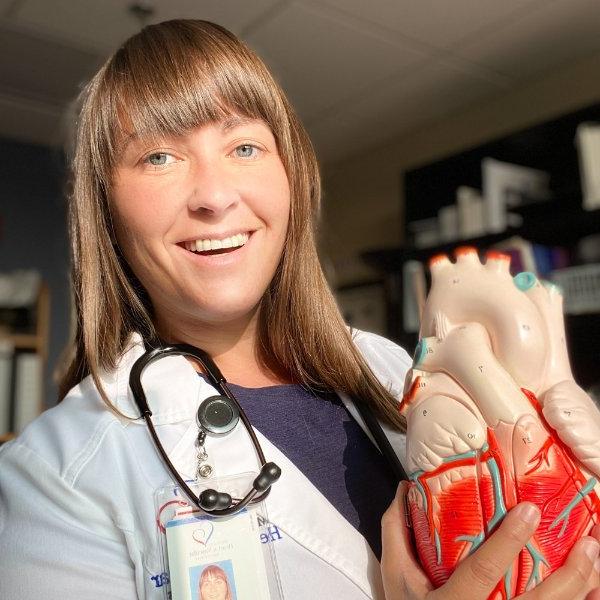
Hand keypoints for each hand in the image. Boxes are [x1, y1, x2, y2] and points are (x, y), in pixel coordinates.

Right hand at [381, 482, 599, 599]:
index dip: (508, 542)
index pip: (483, 573)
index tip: (529, 511)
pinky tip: (593, 589)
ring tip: (595, 558)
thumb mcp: (396, 576)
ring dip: (583, 590)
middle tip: (588, 543)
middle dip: (569, 576)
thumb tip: (404, 489)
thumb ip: (397, 531)